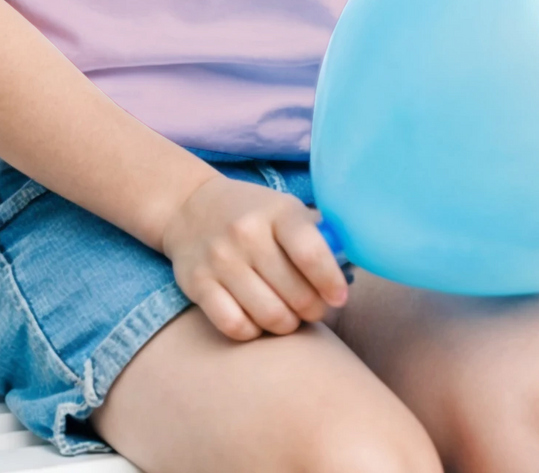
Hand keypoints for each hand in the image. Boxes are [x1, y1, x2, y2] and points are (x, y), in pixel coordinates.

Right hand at [161, 174, 348, 341]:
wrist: (190, 207)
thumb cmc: (253, 214)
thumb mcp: (285, 209)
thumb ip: (316, 236)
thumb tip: (348, 272)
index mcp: (277, 211)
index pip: (312, 253)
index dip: (331, 283)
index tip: (339, 297)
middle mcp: (246, 233)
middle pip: (296, 295)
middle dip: (312, 310)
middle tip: (312, 307)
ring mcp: (220, 259)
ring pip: (270, 316)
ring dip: (286, 324)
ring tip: (288, 315)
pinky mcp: (197, 283)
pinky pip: (236, 327)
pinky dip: (253, 331)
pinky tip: (257, 318)